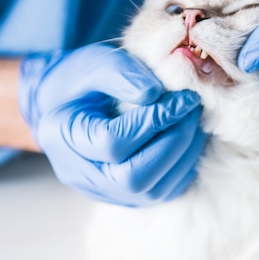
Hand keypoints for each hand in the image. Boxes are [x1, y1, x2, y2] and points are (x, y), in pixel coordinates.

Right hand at [18, 43, 205, 205]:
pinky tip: (188, 138)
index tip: (183, 97)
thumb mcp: (93, 62)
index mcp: (65, 138)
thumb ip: (120, 73)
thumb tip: (156, 95)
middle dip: (173, 142)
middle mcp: (82, 174)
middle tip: (192, 111)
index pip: (113, 142)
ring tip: (194, 121)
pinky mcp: (127, 197)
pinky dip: (183, 166)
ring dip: (184, 155)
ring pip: (153, 190)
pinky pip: (162, 192)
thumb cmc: (79, 81)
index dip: (154, 121)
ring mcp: (104, 191)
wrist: (66, 105)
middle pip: (134, 177)